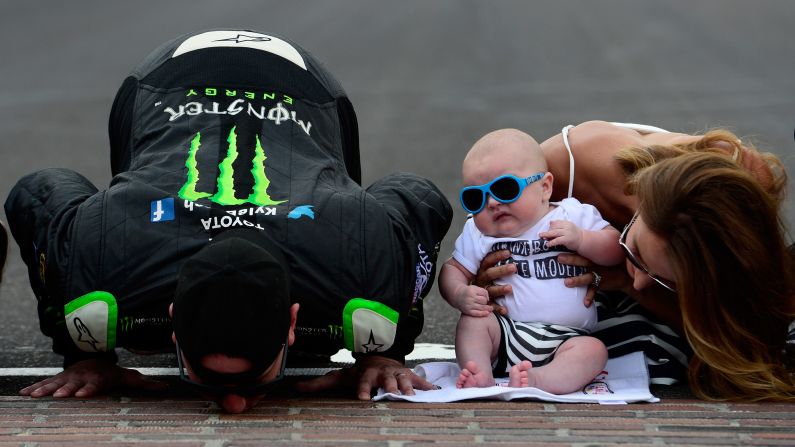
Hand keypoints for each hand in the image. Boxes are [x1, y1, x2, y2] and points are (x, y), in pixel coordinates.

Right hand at [19, 358, 166, 397]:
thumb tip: (166, 388)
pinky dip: (33, 388)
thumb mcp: (128, 376)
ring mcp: (67, 378)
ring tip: (36, 396)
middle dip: (66, 390)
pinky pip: (43, 383)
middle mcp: (81, 377)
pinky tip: (23, 394)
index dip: (88, 389)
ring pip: (55, 384)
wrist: (91, 358)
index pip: (94, 384)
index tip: (81, 395)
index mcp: (97, 378)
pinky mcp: (56, 380)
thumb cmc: (110, 372)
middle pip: (73, 385)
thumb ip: (145, 383)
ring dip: (46, 390)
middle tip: (61, 396)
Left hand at [296, 355, 434, 399]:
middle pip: (387, 382)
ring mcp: (398, 374)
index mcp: (366, 375)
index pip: (364, 383)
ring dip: (409, 389)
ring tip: (412, 398)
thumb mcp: (339, 376)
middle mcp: (383, 374)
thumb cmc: (358, 372)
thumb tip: (295, 387)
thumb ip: (318, 384)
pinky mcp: (410, 376)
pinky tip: (434, 392)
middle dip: (390, 389)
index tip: (362, 399)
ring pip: (404, 382)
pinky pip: (420, 381)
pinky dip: (427, 386)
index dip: (363, 389)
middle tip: (393, 397)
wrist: (380, 357)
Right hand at [452, 285, 491, 316]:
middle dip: (485, 301)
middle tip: (484, 302)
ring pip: (482, 307)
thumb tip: (488, 300)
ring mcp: (468, 305)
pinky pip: (477, 313)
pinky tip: (487, 313)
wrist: (458, 297)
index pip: (484, 293)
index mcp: (471, 290)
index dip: (486, 295)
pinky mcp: (468, 311)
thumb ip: (483, 291)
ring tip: (490, 308)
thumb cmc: (469, 292)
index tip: (485, 297)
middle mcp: (469, 298)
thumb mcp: (474, 288)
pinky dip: (483, 313)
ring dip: (487, 308)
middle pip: (484, 300)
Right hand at [472, 250, 513, 313]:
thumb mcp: (485, 269)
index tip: (509, 252)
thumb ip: (494, 260)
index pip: (488, 261)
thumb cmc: (485, 280)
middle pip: (490, 274)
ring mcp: (482, 292)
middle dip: (502, 270)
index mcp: (481, 270)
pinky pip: (491, 306)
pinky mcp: (484, 303)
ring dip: (500, 289)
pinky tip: (505, 310)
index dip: (497, 256)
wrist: (467, 297)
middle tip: (514, 267)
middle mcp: (481, 280)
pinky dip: (497, 308)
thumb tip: (510, 247)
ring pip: (490, 290)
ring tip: (510, 288)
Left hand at [539, 220, 581, 250]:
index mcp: (566, 223)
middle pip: (554, 227)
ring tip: (541, 237)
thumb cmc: (574, 234)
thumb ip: (559, 225)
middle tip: (540, 234)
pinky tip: (548, 244)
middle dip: (547, 231)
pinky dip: (552, 242)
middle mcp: (567, 226)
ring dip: (547, 235)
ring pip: (555, 233)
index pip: (556, 223)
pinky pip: (557, 240)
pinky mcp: (567, 239)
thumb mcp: (567, 227)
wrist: (584, 240)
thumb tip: (550, 222)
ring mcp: (567, 232)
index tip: (546, 230)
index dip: (550, 226)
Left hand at [556, 252, 631, 306]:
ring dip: (577, 280)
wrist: (623, 275)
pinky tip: (585, 304)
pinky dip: (590, 297)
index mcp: (592, 258)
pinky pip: (594, 291)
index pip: (581, 252)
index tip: (560, 246)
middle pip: (582, 261)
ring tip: (566, 283)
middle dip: (571, 260)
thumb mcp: (597, 259)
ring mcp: (598, 275)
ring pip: (587, 277)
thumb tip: (567, 254)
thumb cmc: (606, 266)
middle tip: (559, 258)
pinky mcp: (601, 284)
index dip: (572, 249)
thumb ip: (585, 257)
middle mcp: (594, 265)